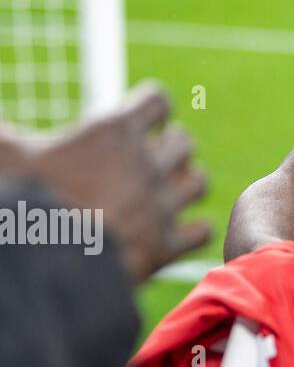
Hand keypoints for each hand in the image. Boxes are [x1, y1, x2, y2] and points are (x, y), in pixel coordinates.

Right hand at [7, 82, 211, 282]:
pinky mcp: (164, 247)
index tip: (144, 120)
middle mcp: (146, 165)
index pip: (157, 101)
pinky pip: (201, 231)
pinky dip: (194, 230)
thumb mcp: (6, 156)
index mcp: (113, 133)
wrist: (35, 265)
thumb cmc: (17, 201)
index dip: (153, 108)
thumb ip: (7, 135)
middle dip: (170, 147)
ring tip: (166, 191)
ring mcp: (159, 206)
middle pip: (184, 143)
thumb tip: (0, 125)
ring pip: (199, 183)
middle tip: (150, 160)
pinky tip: (177, 231)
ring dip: (186, 184)